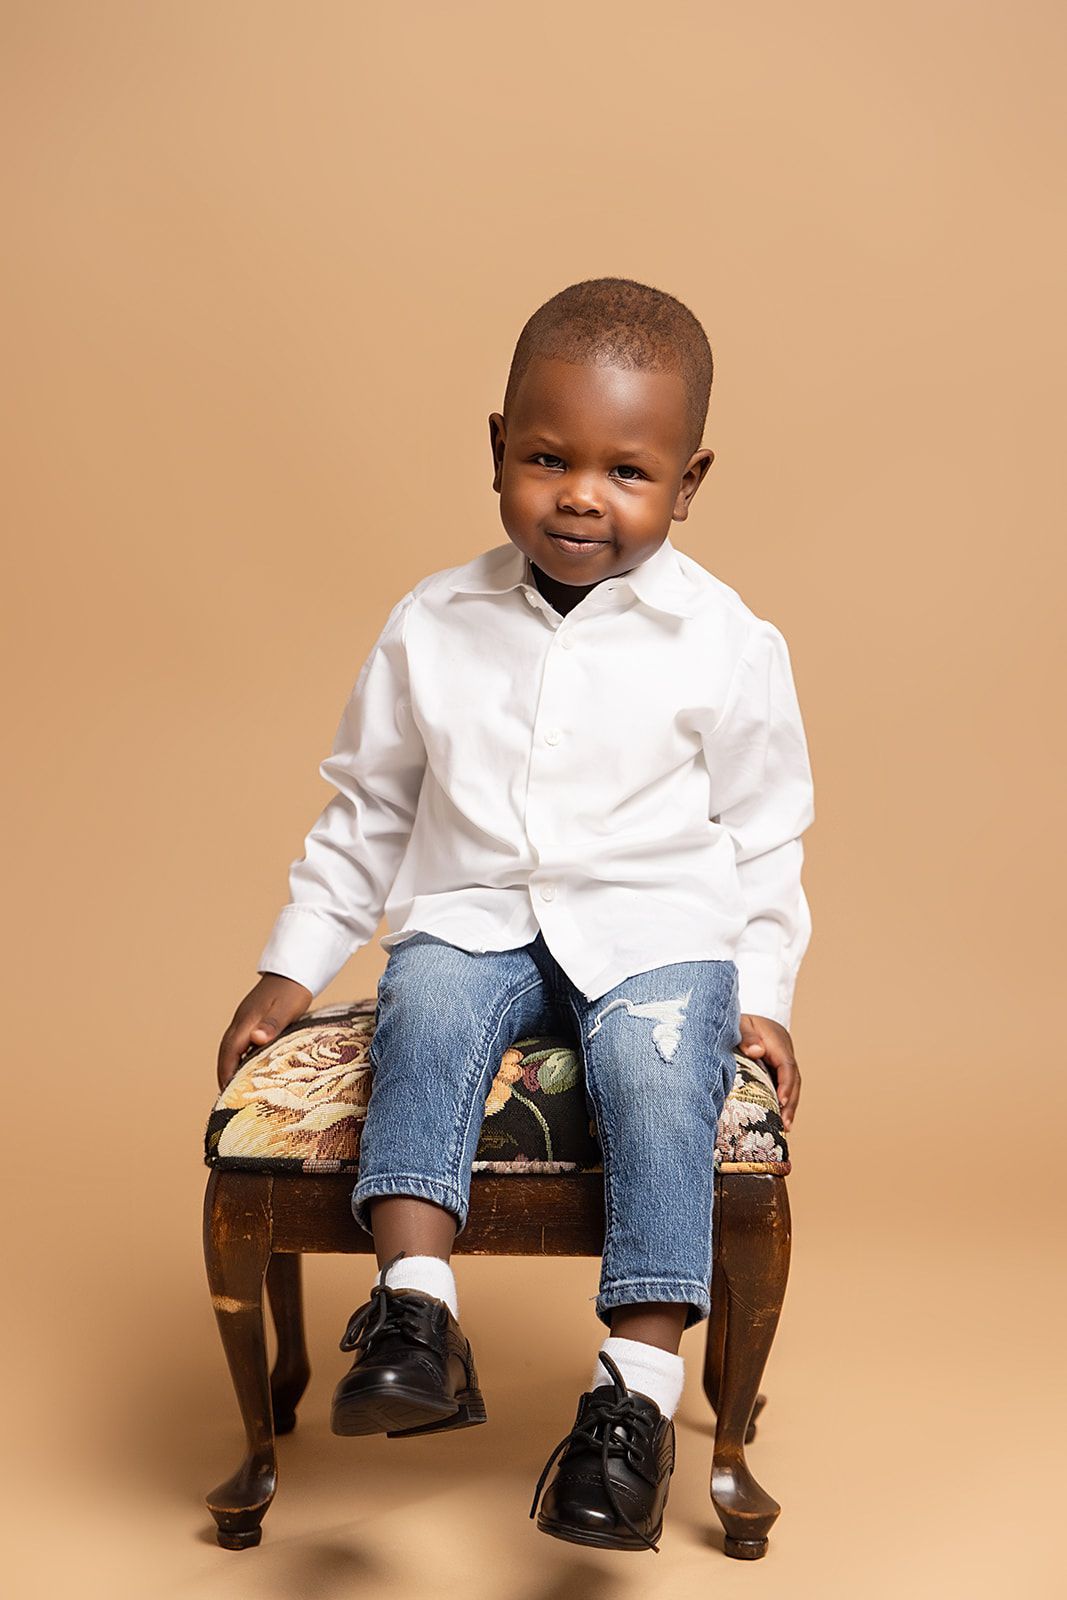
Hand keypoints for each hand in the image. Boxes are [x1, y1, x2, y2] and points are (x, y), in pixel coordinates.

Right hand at [216, 972, 313, 1091]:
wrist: (294, 970)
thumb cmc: (293, 990)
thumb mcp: (286, 1009)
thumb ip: (272, 1024)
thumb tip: (255, 1039)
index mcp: (247, 1021)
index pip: (230, 1052)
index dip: (226, 1072)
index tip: (227, 1093)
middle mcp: (242, 1021)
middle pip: (226, 1051)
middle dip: (224, 1072)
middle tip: (228, 1096)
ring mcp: (246, 1019)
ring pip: (232, 1047)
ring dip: (231, 1065)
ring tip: (236, 1086)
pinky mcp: (253, 1018)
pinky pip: (241, 1042)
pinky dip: (241, 1056)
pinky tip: (250, 1066)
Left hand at [737, 1013, 800, 1130]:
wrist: (737, 1017)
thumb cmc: (736, 1022)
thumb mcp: (738, 1025)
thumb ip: (746, 1037)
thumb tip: (757, 1051)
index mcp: (777, 1040)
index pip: (787, 1065)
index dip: (786, 1084)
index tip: (782, 1102)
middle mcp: (783, 1050)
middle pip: (793, 1078)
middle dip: (791, 1101)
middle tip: (786, 1124)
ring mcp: (781, 1059)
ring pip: (790, 1084)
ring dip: (789, 1105)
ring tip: (785, 1127)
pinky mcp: (775, 1066)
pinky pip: (781, 1084)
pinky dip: (781, 1100)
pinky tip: (778, 1117)